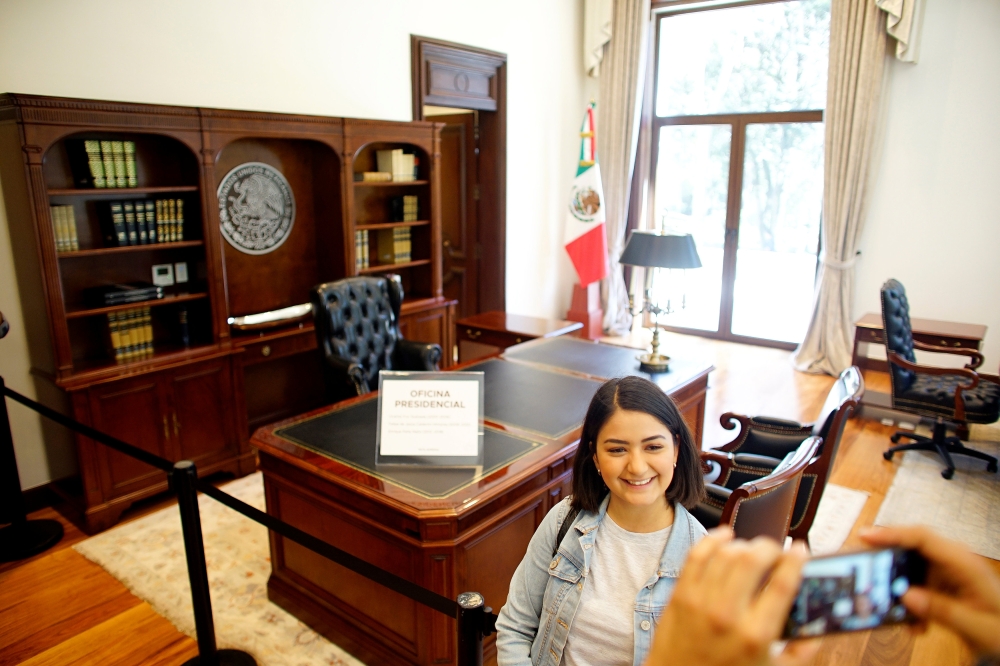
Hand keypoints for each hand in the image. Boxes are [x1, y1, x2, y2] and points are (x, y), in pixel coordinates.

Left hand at [644, 528, 818, 665]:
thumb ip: (799, 653)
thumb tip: (818, 629)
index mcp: (756, 635)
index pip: (783, 584)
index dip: (796, 560)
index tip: (800, 551)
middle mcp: (728, 615)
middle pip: (753, 559)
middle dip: (769, 547)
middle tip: (775, 552)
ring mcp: (700, 602)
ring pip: (726, 553)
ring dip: (744, 545)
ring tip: (752, 551)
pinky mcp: (680, 595)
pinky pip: (696, 555)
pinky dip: (713, 540)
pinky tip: (725, 538)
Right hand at [861, 525, 999, 656]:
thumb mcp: (977, 626)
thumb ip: (942, 611)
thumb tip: (905, 595)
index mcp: (965, 563)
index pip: (923, 538)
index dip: (892, 534)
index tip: (865, 536)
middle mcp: (955, 561)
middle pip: (912, 548)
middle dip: (887, 559)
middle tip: (862, 566)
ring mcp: (949, 572)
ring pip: (911, 569)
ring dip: (899, 589)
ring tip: (893, 608)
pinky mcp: (944, 585)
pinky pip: (918, 586)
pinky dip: (911, 604)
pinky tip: (916, 624)